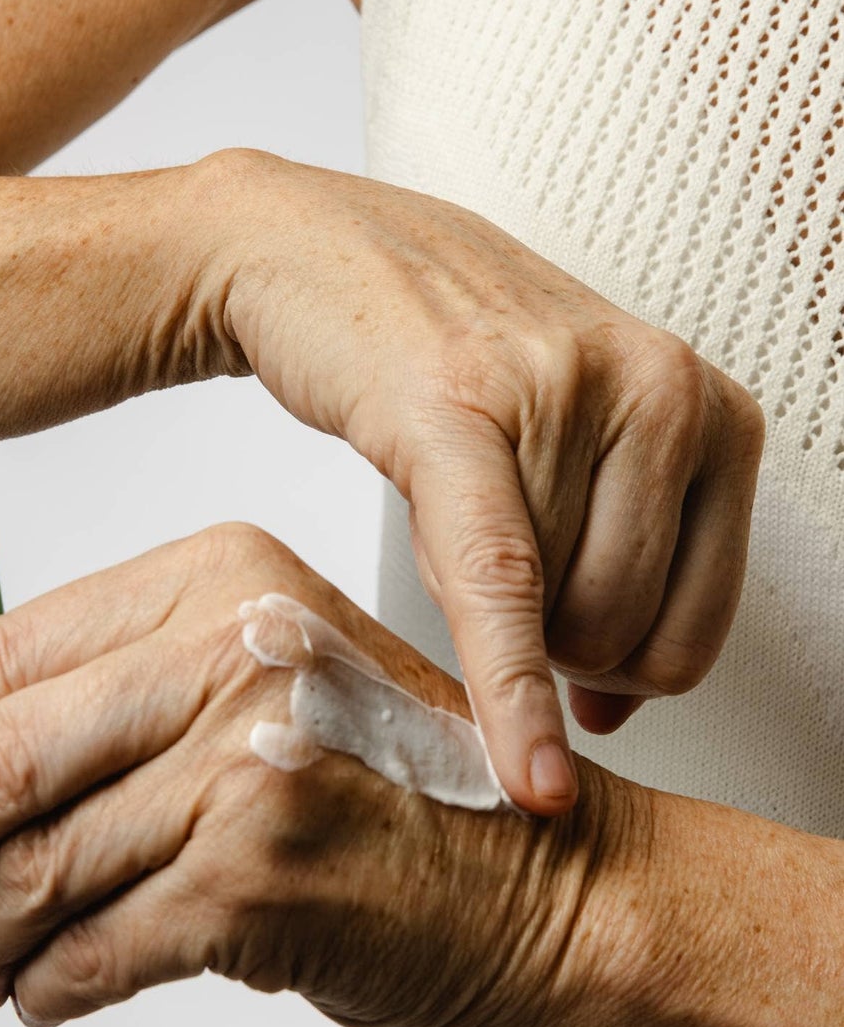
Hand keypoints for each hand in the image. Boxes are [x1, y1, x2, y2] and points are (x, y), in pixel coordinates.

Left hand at [0, 524, 622, 1026]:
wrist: (553, 886)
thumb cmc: (395, 790)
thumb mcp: (258, 679)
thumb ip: (117, 695)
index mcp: (213, 577)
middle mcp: (232, 649)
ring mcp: (250, 760)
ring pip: (35, 867)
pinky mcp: (263, 876)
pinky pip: (93, 949)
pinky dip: (50, 987)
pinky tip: (51, 991)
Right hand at [194, 151, 765, 811]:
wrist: (316, 253)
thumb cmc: (445, 362)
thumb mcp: (571, 447)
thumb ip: (616, 565)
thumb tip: (607, 715)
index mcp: (711, 408)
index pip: (695, 630)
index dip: (614, 682)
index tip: (560, 676)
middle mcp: (663, 391)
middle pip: (621, 635)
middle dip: (539, 645)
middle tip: (477, 560)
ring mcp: (566, 395)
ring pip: (553, 616)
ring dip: (478, 608)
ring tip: (442, 509)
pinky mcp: (462, 413)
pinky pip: (501, 588)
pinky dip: (508, 692)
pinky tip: (519, 772)